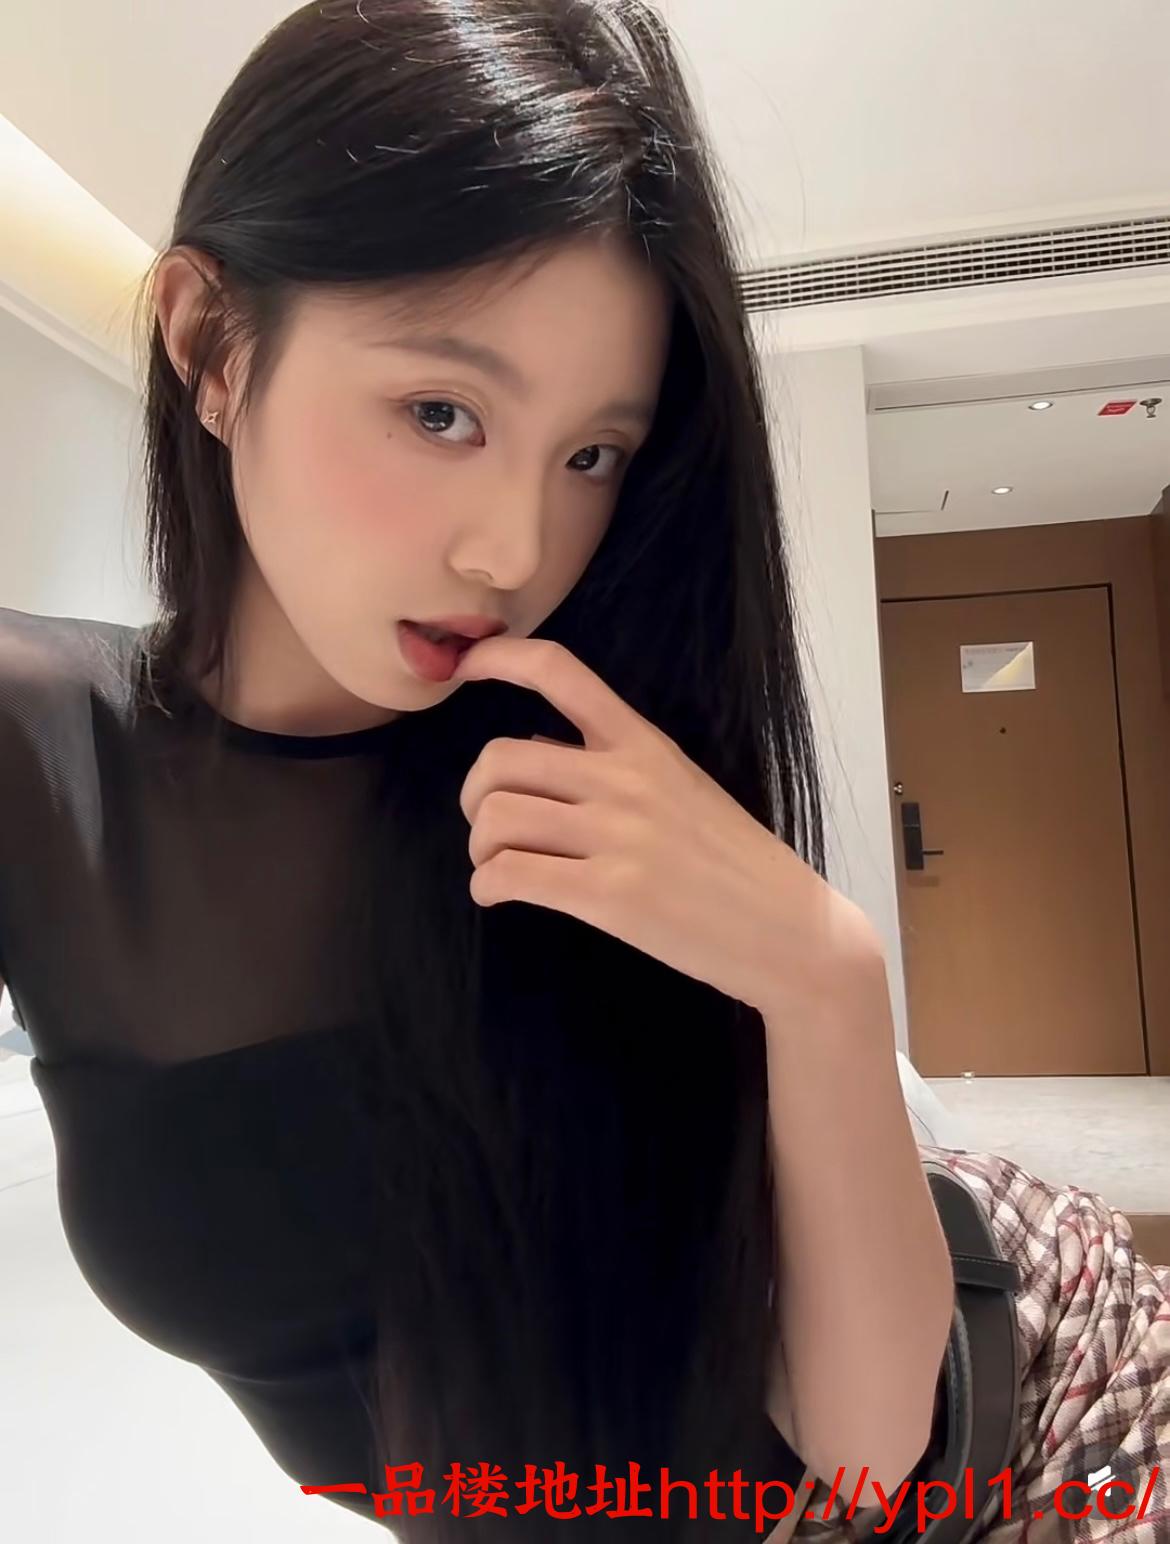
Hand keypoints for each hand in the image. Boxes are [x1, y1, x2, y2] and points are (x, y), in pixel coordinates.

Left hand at [453, 637, 879, 1021]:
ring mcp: (617, 837)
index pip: (560, 672)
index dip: (499, 658)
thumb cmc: (734, 864)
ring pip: (495, 818)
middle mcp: (625, 780)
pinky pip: (509, 875)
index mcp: (644, 744)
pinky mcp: (609, 896)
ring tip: (498, 866)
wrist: (790, 931)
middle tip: (486, 825)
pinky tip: (499, 894)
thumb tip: (534, 752)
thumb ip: (609, 766)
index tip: (465, 666)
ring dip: (479, 847)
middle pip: (500, 759)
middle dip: (472, 795)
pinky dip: (487, 886)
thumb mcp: (681, 789)